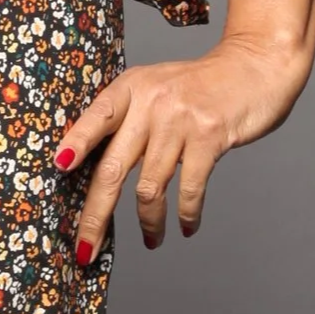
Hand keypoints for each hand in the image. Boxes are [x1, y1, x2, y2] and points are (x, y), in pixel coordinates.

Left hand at [55, 40, 312, 255]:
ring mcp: (180, 120)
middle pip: (112, 168)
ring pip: (149, 187)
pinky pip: (189, 188)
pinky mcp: (209, 137)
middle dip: (96, 215)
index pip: (95, 119)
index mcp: (131, 87)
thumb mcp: (157, 87)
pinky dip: (185, 214)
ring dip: (148, 223)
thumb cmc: (201, 85)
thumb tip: (94, 170)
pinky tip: (186, 226)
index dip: (75, 144)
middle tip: (86, 249)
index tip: (58, 170)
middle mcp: (151, 101)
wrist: (256, 64)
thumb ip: (129, 118)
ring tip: (151, 240)